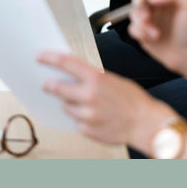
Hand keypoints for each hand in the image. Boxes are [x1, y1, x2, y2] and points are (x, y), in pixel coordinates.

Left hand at [38, 52, 171, 148]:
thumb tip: (76, 77)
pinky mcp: (87, 130)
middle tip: (46, 83)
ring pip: (66, 106)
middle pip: (57, 88)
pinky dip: (81, 118)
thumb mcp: (115, 81)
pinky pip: (76, 122)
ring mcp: (86, 115)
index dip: (50, 58)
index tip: (40, 57)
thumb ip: (94, 79)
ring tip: (85, 103)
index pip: (66, 63)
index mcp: (96, 78)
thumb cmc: (134, 101)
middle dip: (49, 85)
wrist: (146, 124)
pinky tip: (94, 116)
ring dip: (70, 103)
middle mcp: (89, 96)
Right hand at [127, 0, 186, 74]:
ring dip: (142, 24)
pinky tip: (155, 38)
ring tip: (156, 33)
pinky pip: (132, 28)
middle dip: (140, 8)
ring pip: (132, 13)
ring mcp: (149, 16)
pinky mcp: (143, 31)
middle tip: (148, 18)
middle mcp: (156, 2)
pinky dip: (141, 34)